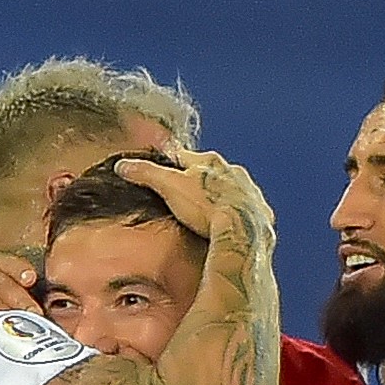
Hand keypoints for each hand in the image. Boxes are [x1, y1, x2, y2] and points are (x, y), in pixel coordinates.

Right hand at [115, 146, 274, 242]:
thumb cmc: (205, 207)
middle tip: (186, 191)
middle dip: (199, 178)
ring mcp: (248, 191)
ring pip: (232, 188)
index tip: (162, 163)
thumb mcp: (169, 187)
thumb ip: (146, 174)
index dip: (170, 161)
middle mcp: (231, 172)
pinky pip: (249, 210)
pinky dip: (240, 214)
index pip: (183, 155)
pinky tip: (233, 224)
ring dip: (222, 195)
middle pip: (211, 171)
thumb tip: (123, 165)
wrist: (241, 229)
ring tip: (210, 209)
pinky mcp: (260, 212)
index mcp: (208, 162)